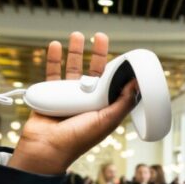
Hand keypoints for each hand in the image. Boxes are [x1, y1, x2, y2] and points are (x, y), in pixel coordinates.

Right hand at [9, 32, 137, 174]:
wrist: (47, 147)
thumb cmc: (78, 139)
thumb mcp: (107, 120)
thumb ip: (122, 103)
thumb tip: (137, 84)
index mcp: (102, 107)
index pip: (113, 84)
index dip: (118, 70)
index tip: (123, 55)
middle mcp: (86, 100)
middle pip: (93, 71)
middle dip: (97, 54)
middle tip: (100, 36)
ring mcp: (67, 96)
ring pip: (73, 69)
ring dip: (75, 51)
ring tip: (78, 35)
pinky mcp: (50, 94)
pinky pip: (51, 73)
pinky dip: (53, 59)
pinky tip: (54, 46)